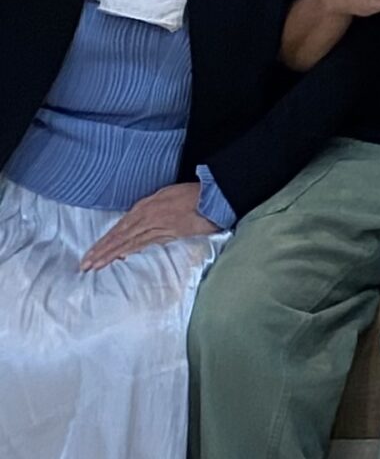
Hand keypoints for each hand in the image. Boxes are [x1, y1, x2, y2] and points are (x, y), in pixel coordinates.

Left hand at [79, 181, 214, 270]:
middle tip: (85, 265)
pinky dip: (133, 251)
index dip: (103, 242)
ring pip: (131, 242)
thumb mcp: (166, 194)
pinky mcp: (172, 233)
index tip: (89, 254)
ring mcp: (159, 226)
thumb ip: (149, 207)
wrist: (214, 195)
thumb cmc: (191, 193)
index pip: (119, 228)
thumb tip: (135, 221)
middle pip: (120, 237)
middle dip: (102, 251)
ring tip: (96, 266)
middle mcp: (149, 216)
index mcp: (146, 206)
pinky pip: (148, 243)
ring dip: (112, 254)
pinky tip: (122, 258)